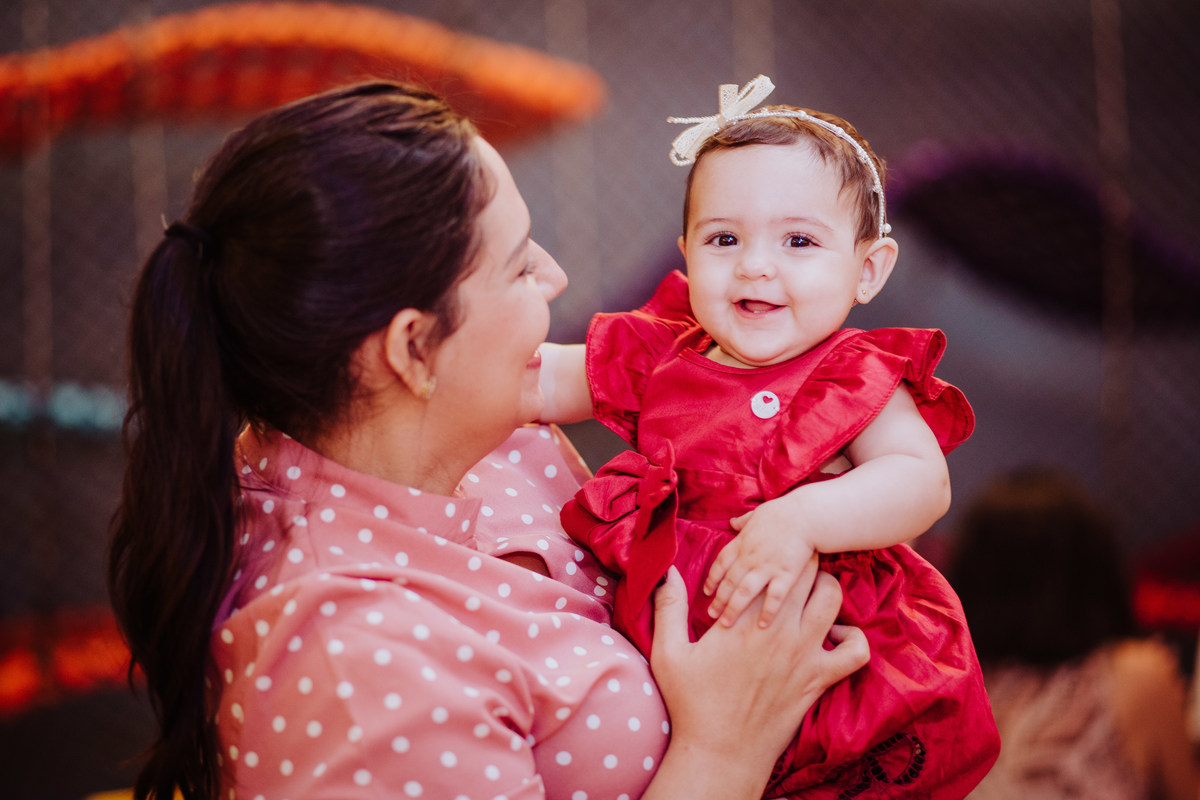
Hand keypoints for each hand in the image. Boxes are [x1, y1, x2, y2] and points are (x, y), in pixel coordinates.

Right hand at [646, 560, 867, 798]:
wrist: (721, 751)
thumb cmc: (692, 702)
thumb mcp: (669, 653)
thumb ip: (669, 607)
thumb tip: (666, 569)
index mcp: (744, 619)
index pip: (769, 566)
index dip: (772, 550)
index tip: (769, 545)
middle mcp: (780, 630)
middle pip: (804, 574)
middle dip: (799, 559)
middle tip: (790, 557)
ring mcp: (805, 654)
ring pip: (832, 600)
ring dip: (824, 587)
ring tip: (808, 588)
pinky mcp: (819, 679)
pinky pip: (855, 651)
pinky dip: (853, 637)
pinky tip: (834, 633)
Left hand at [704, 499, 814, 627]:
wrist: (806, 515)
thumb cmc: (783, 512)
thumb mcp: (757, 514)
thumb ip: (743, 521)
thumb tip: (732, 521)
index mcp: (742, 543)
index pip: (720, 563)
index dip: (712, 579)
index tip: (707, 592)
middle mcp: (750, 557)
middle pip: (728, 582)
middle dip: (718, 600)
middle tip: (711, 615)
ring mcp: (766, 567)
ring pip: (744, 592)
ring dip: (733, 609)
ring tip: (726, 623)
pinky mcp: (786, 574)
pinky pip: (774, 597)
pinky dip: (767, 612)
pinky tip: (762, 625)